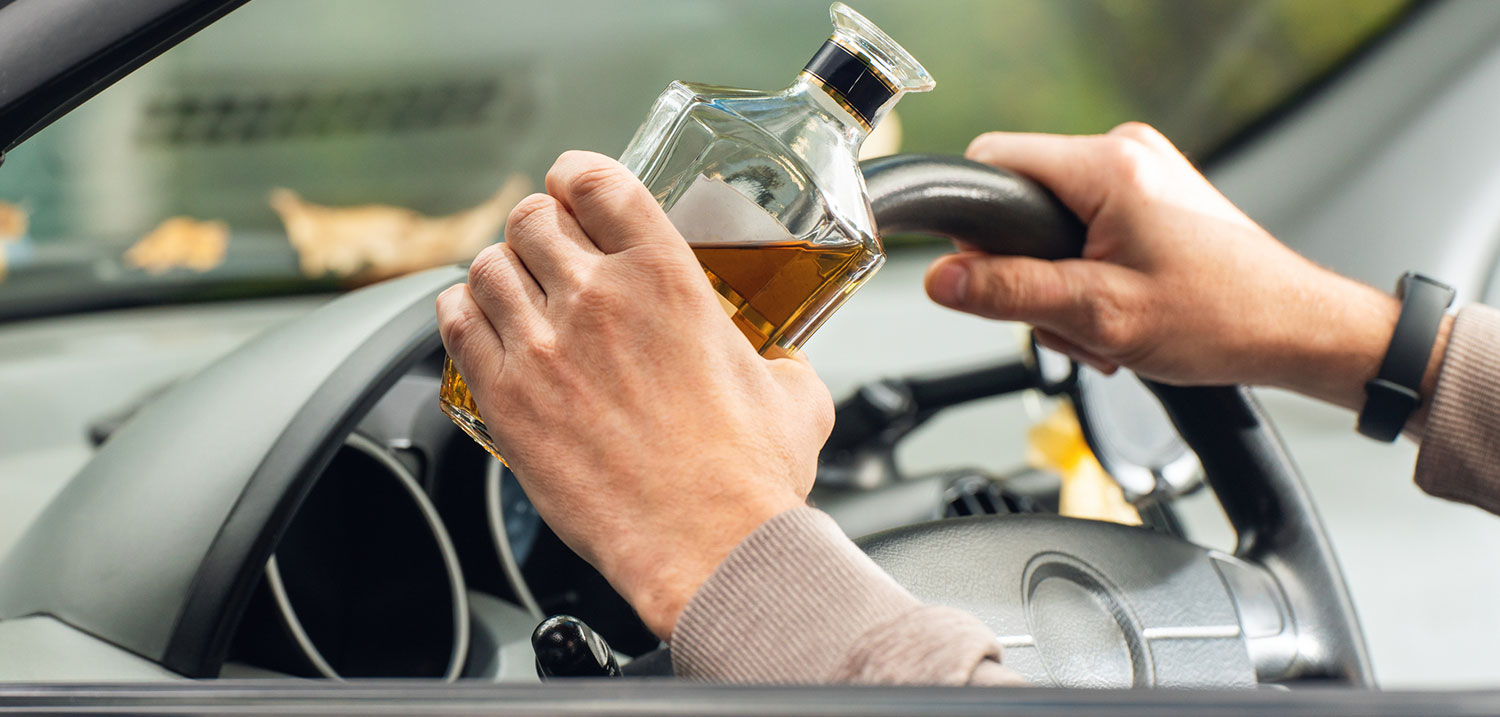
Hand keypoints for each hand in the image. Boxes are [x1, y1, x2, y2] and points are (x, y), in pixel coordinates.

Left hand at [436, 151, 832, 638]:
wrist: (707, 544)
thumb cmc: (748, 478)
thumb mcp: (793, 393)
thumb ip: (780, 361)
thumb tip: (781, 366)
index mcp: (667, 277)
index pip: (594, 181)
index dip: (574, 177)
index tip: (573, 190)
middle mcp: (597, 298)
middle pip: (531, 218)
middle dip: (539, 229)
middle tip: (550, 254)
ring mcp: (545, 346)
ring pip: (487, 266)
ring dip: (500, 272)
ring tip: (516, 295)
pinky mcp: (507, 398)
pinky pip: (455, 324)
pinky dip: (462, 314)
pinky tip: (481, 326)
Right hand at [926, 122, 1449, 428]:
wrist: (1295, 331)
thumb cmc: (1224, 318)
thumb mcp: (1100, 315)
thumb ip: (1010, 294)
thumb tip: (942, 281)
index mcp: (1109, 166)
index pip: (992, 162)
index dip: (975, 225)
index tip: (990, 276)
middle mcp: (1125, 153)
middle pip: (1020, 199)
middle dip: (1027, 269)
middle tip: (1070, 317)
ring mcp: (1142, 171)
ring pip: (1051, 222)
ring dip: (1061, 282)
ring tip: (1106, 323)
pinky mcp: (1151, 195)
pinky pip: (1085, 227)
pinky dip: (1089, 274)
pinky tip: (1119, 311)